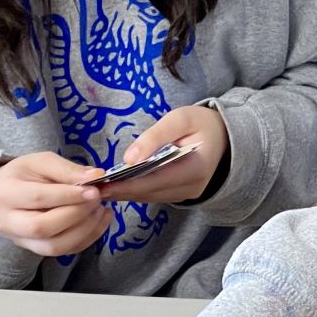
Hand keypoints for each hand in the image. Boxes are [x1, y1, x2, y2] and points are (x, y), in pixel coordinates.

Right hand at [0, 151, 110, 255]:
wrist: (4, 194)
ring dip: (84, 230)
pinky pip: (64, 251)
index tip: (94, 190)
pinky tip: (99, 221)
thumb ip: (67, 169)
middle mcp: (9, 222)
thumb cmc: (23, 175)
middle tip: (97, 199)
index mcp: (7, 194)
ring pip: (54, 246)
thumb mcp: (41, 162)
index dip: (69, 196)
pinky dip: (87, 238)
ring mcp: (21, 240)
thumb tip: (96, 176)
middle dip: (76, 214)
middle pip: (43, 227)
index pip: (39, 197)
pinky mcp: (36, 250)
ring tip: (101, 210)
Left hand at [95, 105, 229, 205]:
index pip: (154, 180)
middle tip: (90, 188)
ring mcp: (188, 194)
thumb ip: (154, 137)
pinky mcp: (182, 195)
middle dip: (120, 190)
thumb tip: (128, 159)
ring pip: (150, 197)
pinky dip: (135, 191)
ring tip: (98, 187)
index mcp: (195, 168)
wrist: (226, 137)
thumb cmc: (202, 123)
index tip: (101, 184)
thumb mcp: (180, 119)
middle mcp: (192, 187)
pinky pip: (154, 195)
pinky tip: (117, 185)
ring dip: (125, 192)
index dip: (126, 184)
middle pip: (149, 193)